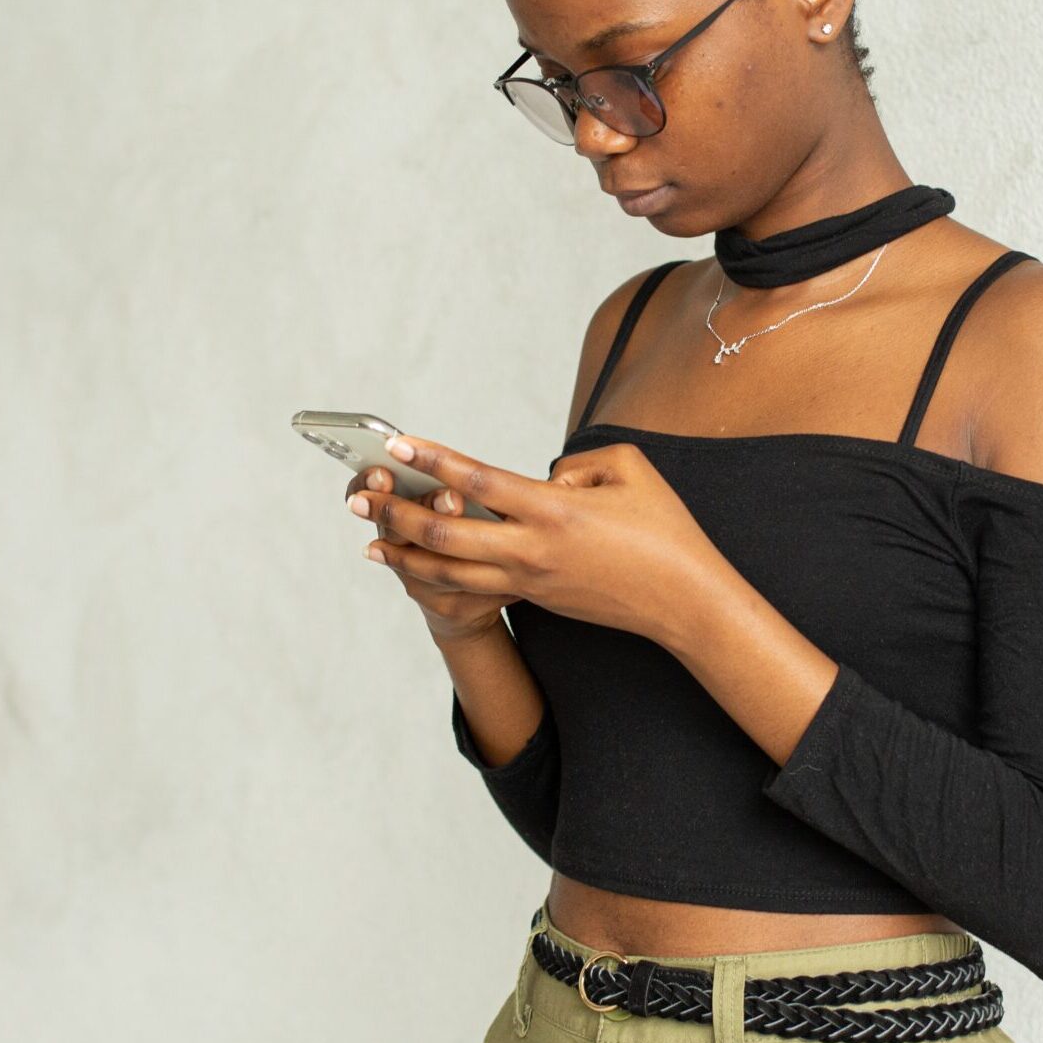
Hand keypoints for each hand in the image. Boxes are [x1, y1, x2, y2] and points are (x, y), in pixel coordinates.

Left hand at [346, 433, 732, 648]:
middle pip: (445, 535)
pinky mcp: (535, 598)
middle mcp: (531, 549)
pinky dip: (438, 578)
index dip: (433, 460)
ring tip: (369, 544)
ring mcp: (530, 580)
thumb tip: (544, 478)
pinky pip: (475, 588)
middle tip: (358, 496)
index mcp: (553, 510)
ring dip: (405, 556)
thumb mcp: (629, 467)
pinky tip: (417, 569)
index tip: (398, 442)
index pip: (477, 480)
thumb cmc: (664, 528)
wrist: (684, 600)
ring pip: (450, 573)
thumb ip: (578, 461)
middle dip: (396, 514)